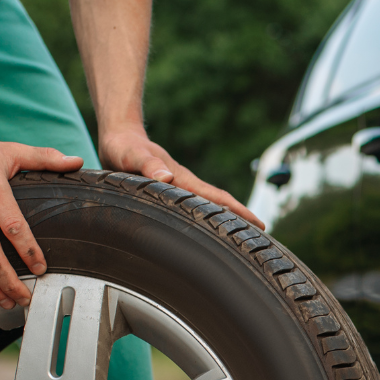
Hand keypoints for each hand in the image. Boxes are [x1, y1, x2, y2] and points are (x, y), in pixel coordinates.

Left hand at [100, 126, 262, 228]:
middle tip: (261, 242)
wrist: (118, 137)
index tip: (260, 225)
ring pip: (209, 209)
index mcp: (182, 180)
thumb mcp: (130, 155)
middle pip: (220, 206)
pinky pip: (194, 209)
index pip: (217, 198)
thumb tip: (166, 177)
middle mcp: (186, 186)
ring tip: (241, 242)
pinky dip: (206, 221)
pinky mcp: (171, 195)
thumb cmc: (122, 146)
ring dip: (226, 222)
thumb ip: (146, 164)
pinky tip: (208, 231)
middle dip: (241, 221)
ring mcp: (180, 190)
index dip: (239, 211)